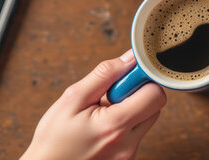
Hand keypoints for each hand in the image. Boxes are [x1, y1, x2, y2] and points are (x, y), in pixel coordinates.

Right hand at [21, 50, 165, 159]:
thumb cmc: (54, 138)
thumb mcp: (72, 99)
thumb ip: (105, 75)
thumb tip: (130, 58)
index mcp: (115, 126)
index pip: (155, 95)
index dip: (142, 79)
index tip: (126, 76)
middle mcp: (128, 144)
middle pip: (155, 106)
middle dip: (136, 94)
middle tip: (109, 97)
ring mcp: (129, 155)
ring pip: (146, 120)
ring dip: (130, 110)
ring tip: (102, 114)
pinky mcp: (127, 159)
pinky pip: (136, 134)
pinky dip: (124, 125)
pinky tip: (102, 128)